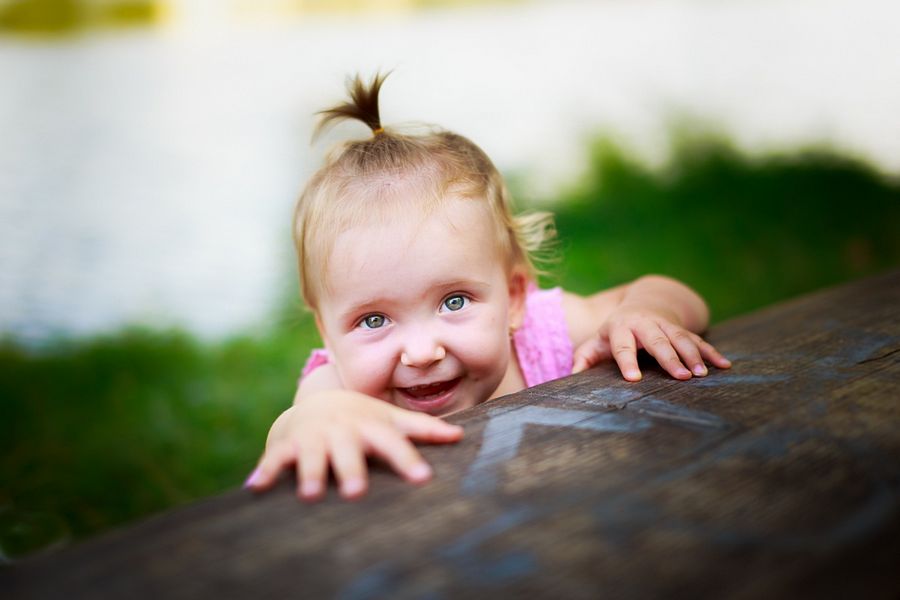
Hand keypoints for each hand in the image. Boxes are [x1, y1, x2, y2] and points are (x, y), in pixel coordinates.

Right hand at [244, 390, 462, 500]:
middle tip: (357, 492)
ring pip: (313, 455)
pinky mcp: (287, 445)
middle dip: (351, 469)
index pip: (392, 442)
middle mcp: (342, 430)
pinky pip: (275, 459)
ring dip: (312, 472)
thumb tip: (459, 436)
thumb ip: (422, 429)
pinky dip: (267, 472)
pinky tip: (258, 489)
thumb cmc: (362, 419)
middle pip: (348, 450)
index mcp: (370, 426)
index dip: (406, 459)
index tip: (423, 479)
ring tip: (312, 494)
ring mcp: (314, 437)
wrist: (317, 403)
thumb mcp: (389, 420)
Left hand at [571, 306, 730, 381]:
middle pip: (657, 341)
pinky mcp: (682, 329)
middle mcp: (645, 324)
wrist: (645, 302)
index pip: (623, 346)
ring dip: (694, 356)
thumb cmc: (616, 331)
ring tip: (702, 374)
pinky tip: (725, 366)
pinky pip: (699, 341)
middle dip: (669, 358)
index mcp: (621, 328)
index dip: (627, 362)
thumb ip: (585, 358)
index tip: (633, 379)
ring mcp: (666, 326)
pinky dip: (712, 353)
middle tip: (680, 376)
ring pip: (681, 339)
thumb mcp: (597, 340)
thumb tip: (571, 376)